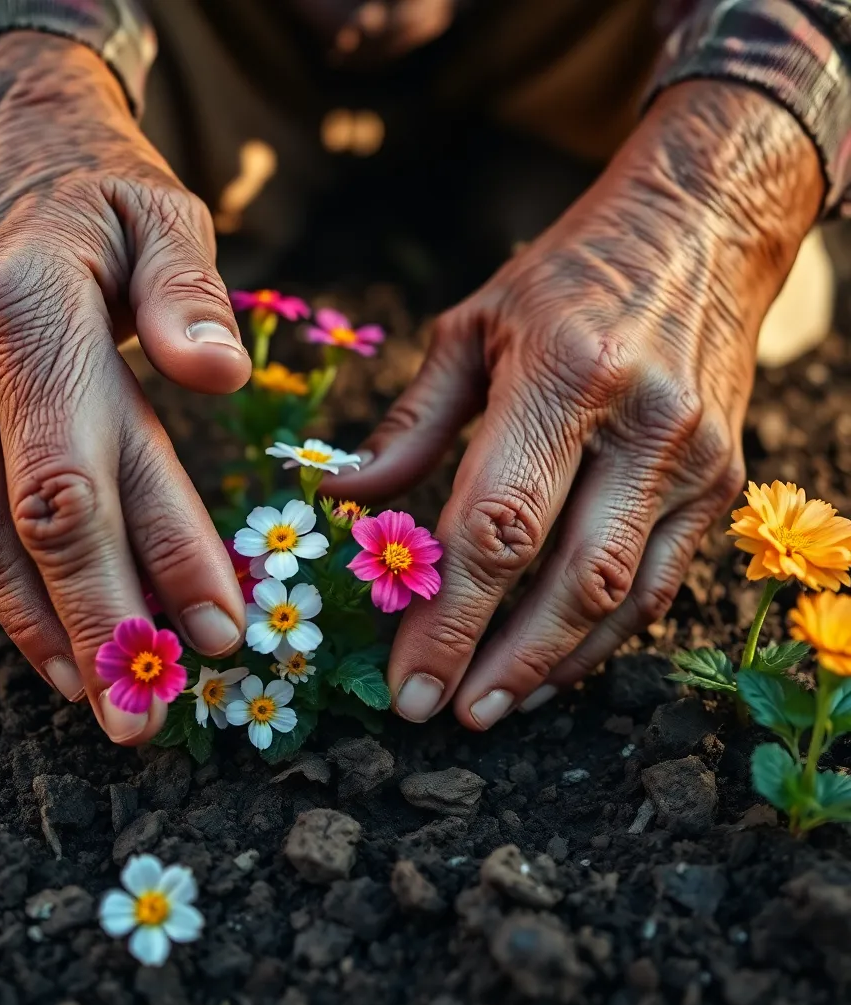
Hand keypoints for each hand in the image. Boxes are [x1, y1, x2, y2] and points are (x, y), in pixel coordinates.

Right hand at [0, 32, 249, 743]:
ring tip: (105, 706)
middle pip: (27, 529)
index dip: (151, 561)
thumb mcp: (166, 215)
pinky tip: (58, 648)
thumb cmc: (105, 200)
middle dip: (93, 631)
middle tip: (146, 721)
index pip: (85, 470)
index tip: (222, 633)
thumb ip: (189, 294)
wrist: (4, 164)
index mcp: (25, 314)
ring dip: (44, 635)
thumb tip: (218, 379)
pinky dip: (13, 598)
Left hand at [330, 82, 823, 727]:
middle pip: (566, 578)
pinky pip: (663, 582)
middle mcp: (642, 423)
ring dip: (555, 665)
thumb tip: (344, 500)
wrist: (702, 228)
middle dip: (499, 660)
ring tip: (494, 705)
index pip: (497, 525)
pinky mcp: (723, 480)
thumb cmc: (567, 276)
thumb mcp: (471, 326)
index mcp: (565, 374)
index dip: (449, 616)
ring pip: (624, 598)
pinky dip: (606, 637)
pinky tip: (555, 665)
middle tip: (443, 713)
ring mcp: (694, 458)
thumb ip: (409, 424)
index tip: (408, 683)